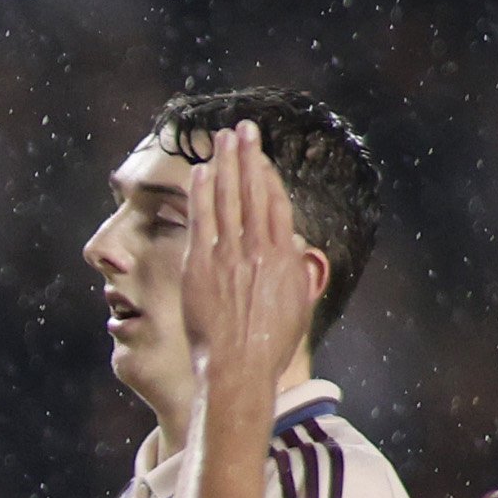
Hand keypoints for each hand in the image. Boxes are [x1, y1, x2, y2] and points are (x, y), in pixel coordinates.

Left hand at [181, 124, 318, 409]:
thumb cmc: (270, 345)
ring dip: (224, 165)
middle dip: (247, 156)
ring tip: (220, 139)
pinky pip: (201, 221)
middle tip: (242, 129)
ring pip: (226, 199)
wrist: (239, 369)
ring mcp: (227, 256)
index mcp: (284, 257)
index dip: (267, 174)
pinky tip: (199, 173)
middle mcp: (257, 250)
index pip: (275, 203)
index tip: (261, 154)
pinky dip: (201, 195)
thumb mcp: (298, 304)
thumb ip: (295, 271)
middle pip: (252, 191)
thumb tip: (293, 251)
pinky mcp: (201, 267)